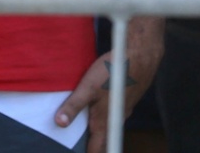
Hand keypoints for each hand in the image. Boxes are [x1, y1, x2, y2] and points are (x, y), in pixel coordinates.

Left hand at [55, 17, 161, 151]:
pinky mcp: (126, 101)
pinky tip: (100, 109)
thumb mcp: (87, 88)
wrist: (140, 57)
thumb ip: (73, 106)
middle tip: (84, 146)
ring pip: (110, 128)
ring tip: (88, 132)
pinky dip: (106, 118)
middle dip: (95, 146)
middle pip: (104, 141)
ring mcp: (123, 111)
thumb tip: (59, 123)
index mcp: (104, 122)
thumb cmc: (113, 72)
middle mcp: (115, 120)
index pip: (96, 149)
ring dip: (100, 132)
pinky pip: (114, 115)